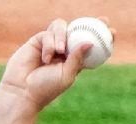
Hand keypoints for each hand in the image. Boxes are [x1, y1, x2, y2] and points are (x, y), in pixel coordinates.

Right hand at [0, 18, 114, 109]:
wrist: (23, 90)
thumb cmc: (46, 88)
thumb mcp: (67, 75)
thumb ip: (77, 58)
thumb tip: (91, 42)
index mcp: (75, 61)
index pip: (90, 45)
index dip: (101, 38)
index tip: (112, 32)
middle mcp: (64, 51)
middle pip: (79, 31)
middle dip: (92, 24)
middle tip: (102, 20)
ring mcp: (52, 44)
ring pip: (63, 28)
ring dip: (63, 37)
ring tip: (60, 51)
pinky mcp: (39, 40)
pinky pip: (48, 33)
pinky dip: (49, 44)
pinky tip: (46, 58)